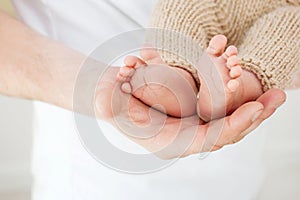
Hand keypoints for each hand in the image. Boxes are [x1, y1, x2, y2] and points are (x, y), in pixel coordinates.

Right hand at [95, 67, 285, 158]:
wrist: (117, 97)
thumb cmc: (113, 101)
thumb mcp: (110, 102)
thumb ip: (112, 103)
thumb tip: (110, 100)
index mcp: (169, 141)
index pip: (206, 139)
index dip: (231, 124)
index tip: (255, 109)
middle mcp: (185, 137)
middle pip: (226, 132)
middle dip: (252, 117)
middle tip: (278, 99)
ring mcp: (192, 126)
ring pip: (229, 123)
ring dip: (254, 111)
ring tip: (277, 96)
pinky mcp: (195, 115)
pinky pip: (224, 113)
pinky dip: (243, 104)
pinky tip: (260, 94)